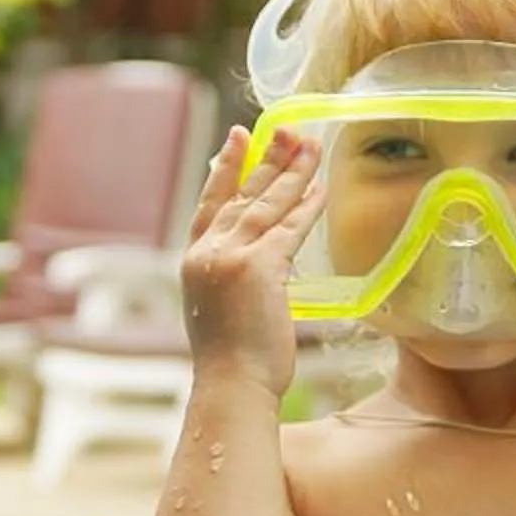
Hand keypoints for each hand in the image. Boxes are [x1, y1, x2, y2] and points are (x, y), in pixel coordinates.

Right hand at [180, 125, 325, 397]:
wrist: (230, 387)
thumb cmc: (231, 365)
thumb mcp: (219, 312)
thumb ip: (231, 282)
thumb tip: (253, 272)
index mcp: (194, 261)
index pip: (210, 204)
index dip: (226, 168)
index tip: (239, 137)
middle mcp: (208, 253)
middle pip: (241, 194)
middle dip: (267, 158)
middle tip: (287, 128)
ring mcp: (231, 258)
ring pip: (266, 203)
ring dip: (292, 172)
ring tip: (311, 145)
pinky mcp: (259, 267)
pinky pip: (289, 227)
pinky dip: (307, 206)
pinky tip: (321, 188)